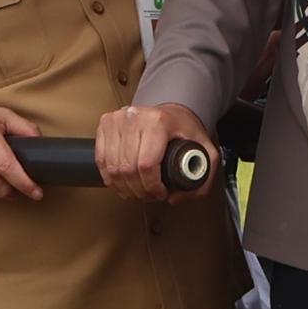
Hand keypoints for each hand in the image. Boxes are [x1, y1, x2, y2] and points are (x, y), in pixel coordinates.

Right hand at [95, 101, 217, 201]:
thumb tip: (175, 198)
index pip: (147, 164)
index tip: (160, 193)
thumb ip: (203, 176)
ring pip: (112, 168)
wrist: (169, 110)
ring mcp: (117, 120)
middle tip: (149, 195)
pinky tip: (121, 184)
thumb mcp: (205, 148)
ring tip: (137, 192)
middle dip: (139, 190)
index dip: (151, 187)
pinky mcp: (105, 124)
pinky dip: (110, 178)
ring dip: (124, 187)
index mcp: (158, 122)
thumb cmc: (183, 128)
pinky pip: (101, 160)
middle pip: (128, 169)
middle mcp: (134, 118)